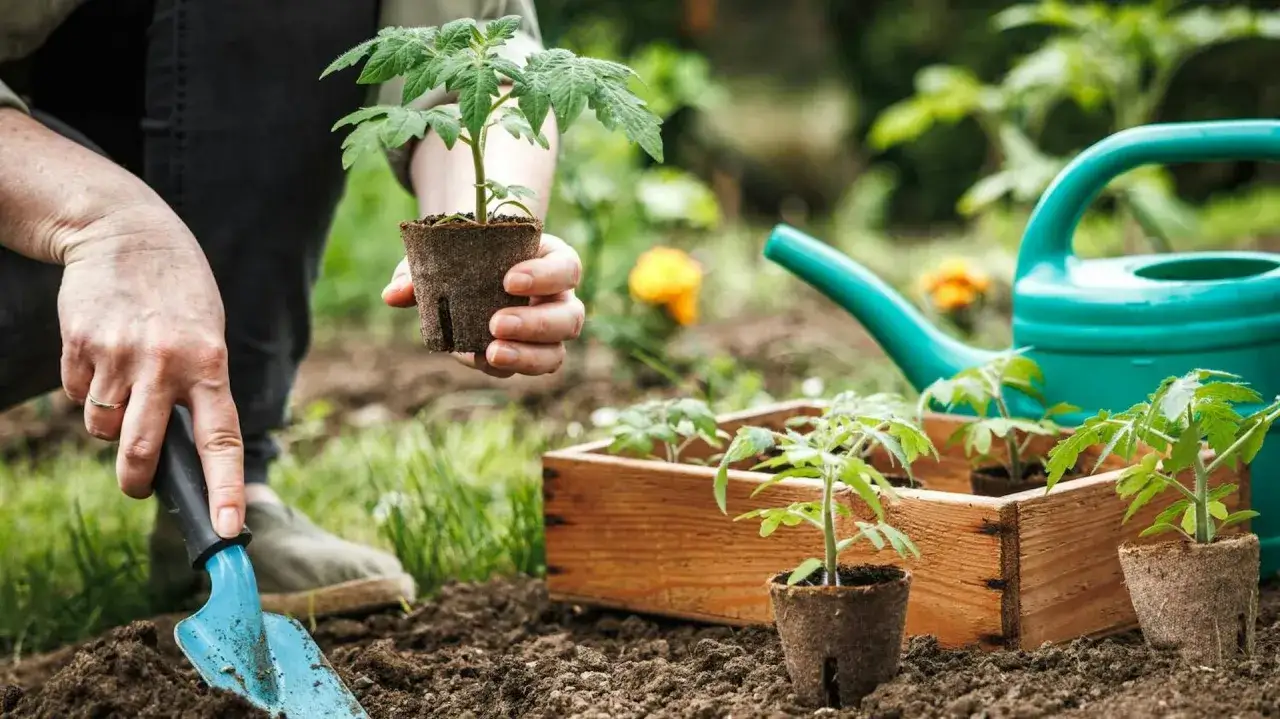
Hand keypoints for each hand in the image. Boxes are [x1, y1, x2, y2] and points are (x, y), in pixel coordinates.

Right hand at [58, 205, 244, 537]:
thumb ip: (198, 389)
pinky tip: (101, 353)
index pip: (221, 440)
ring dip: (109, 423)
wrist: (127, 233)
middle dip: (136, 480)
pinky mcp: (79, 345)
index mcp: (210, 364)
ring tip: (124, 382)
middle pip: (141, 451)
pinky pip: (76, 395)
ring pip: (102, 427)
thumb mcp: (208, 336)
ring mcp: (118, 355)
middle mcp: (165, 363)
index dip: (225, 489)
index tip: (228, 530)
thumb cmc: (179, 296)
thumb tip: (181, 454)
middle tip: (138, 486)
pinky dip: (86, 389)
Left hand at [382, 232, 584, 376]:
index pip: (567, 268)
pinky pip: (526, 368)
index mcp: (552, 261)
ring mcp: (548, 333)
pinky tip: (474, 357)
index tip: (508, 281)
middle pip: (569, 318)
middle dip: (536, 325)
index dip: (545, 277)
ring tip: (490, 352)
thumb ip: (420, 270)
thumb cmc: (467, 253)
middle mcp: (559, 299)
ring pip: (556, 353)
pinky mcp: (529, 356)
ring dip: (526, 356)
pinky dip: (502, 367)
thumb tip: (393, 295)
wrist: (470, 268)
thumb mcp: (444, 252)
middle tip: (495, 323)